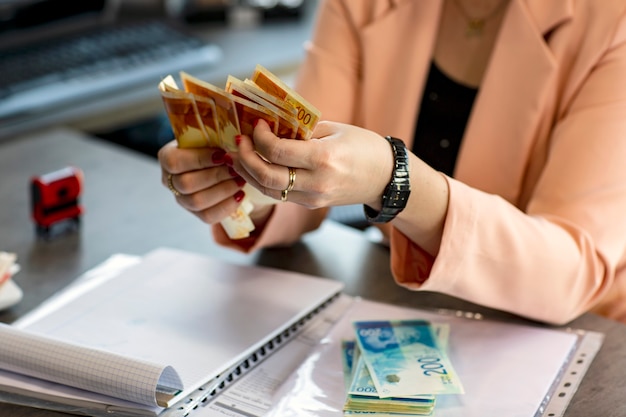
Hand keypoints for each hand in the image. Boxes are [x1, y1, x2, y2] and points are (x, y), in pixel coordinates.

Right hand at [157, 140, 247, 224]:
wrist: (220, 162)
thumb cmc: (214, 144)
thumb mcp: (211, 135)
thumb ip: (215, 136)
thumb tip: (234, 138)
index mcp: (167, 156)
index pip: (175, 162)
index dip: (199, 160)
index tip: (221, 154)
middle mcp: (169, 180)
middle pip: (186, 184)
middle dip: (216, 176)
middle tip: (236, 168)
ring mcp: (181, 199)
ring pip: (197, 202)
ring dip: (223, 190)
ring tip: (241, 180)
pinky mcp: (195, 212)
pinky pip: (208, 216)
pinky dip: (227, 206)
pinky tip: (240, 195)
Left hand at [229, 120, 394, 209]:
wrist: (386, 178)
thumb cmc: (364, 148)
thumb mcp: (335, 129)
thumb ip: (302, 129)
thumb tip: (272, 125)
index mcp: (324, 158)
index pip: (278, 152)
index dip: (260, 138)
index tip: (257, 125)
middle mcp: (317, 182)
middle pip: (267, 176)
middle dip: (246, 159)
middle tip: (239, 142)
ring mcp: (313, 198)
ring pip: (268, 191)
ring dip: (249, 173)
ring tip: (240, 156)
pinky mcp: (311, 204)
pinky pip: (280, 195)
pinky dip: (264, 181)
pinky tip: (257, 167)